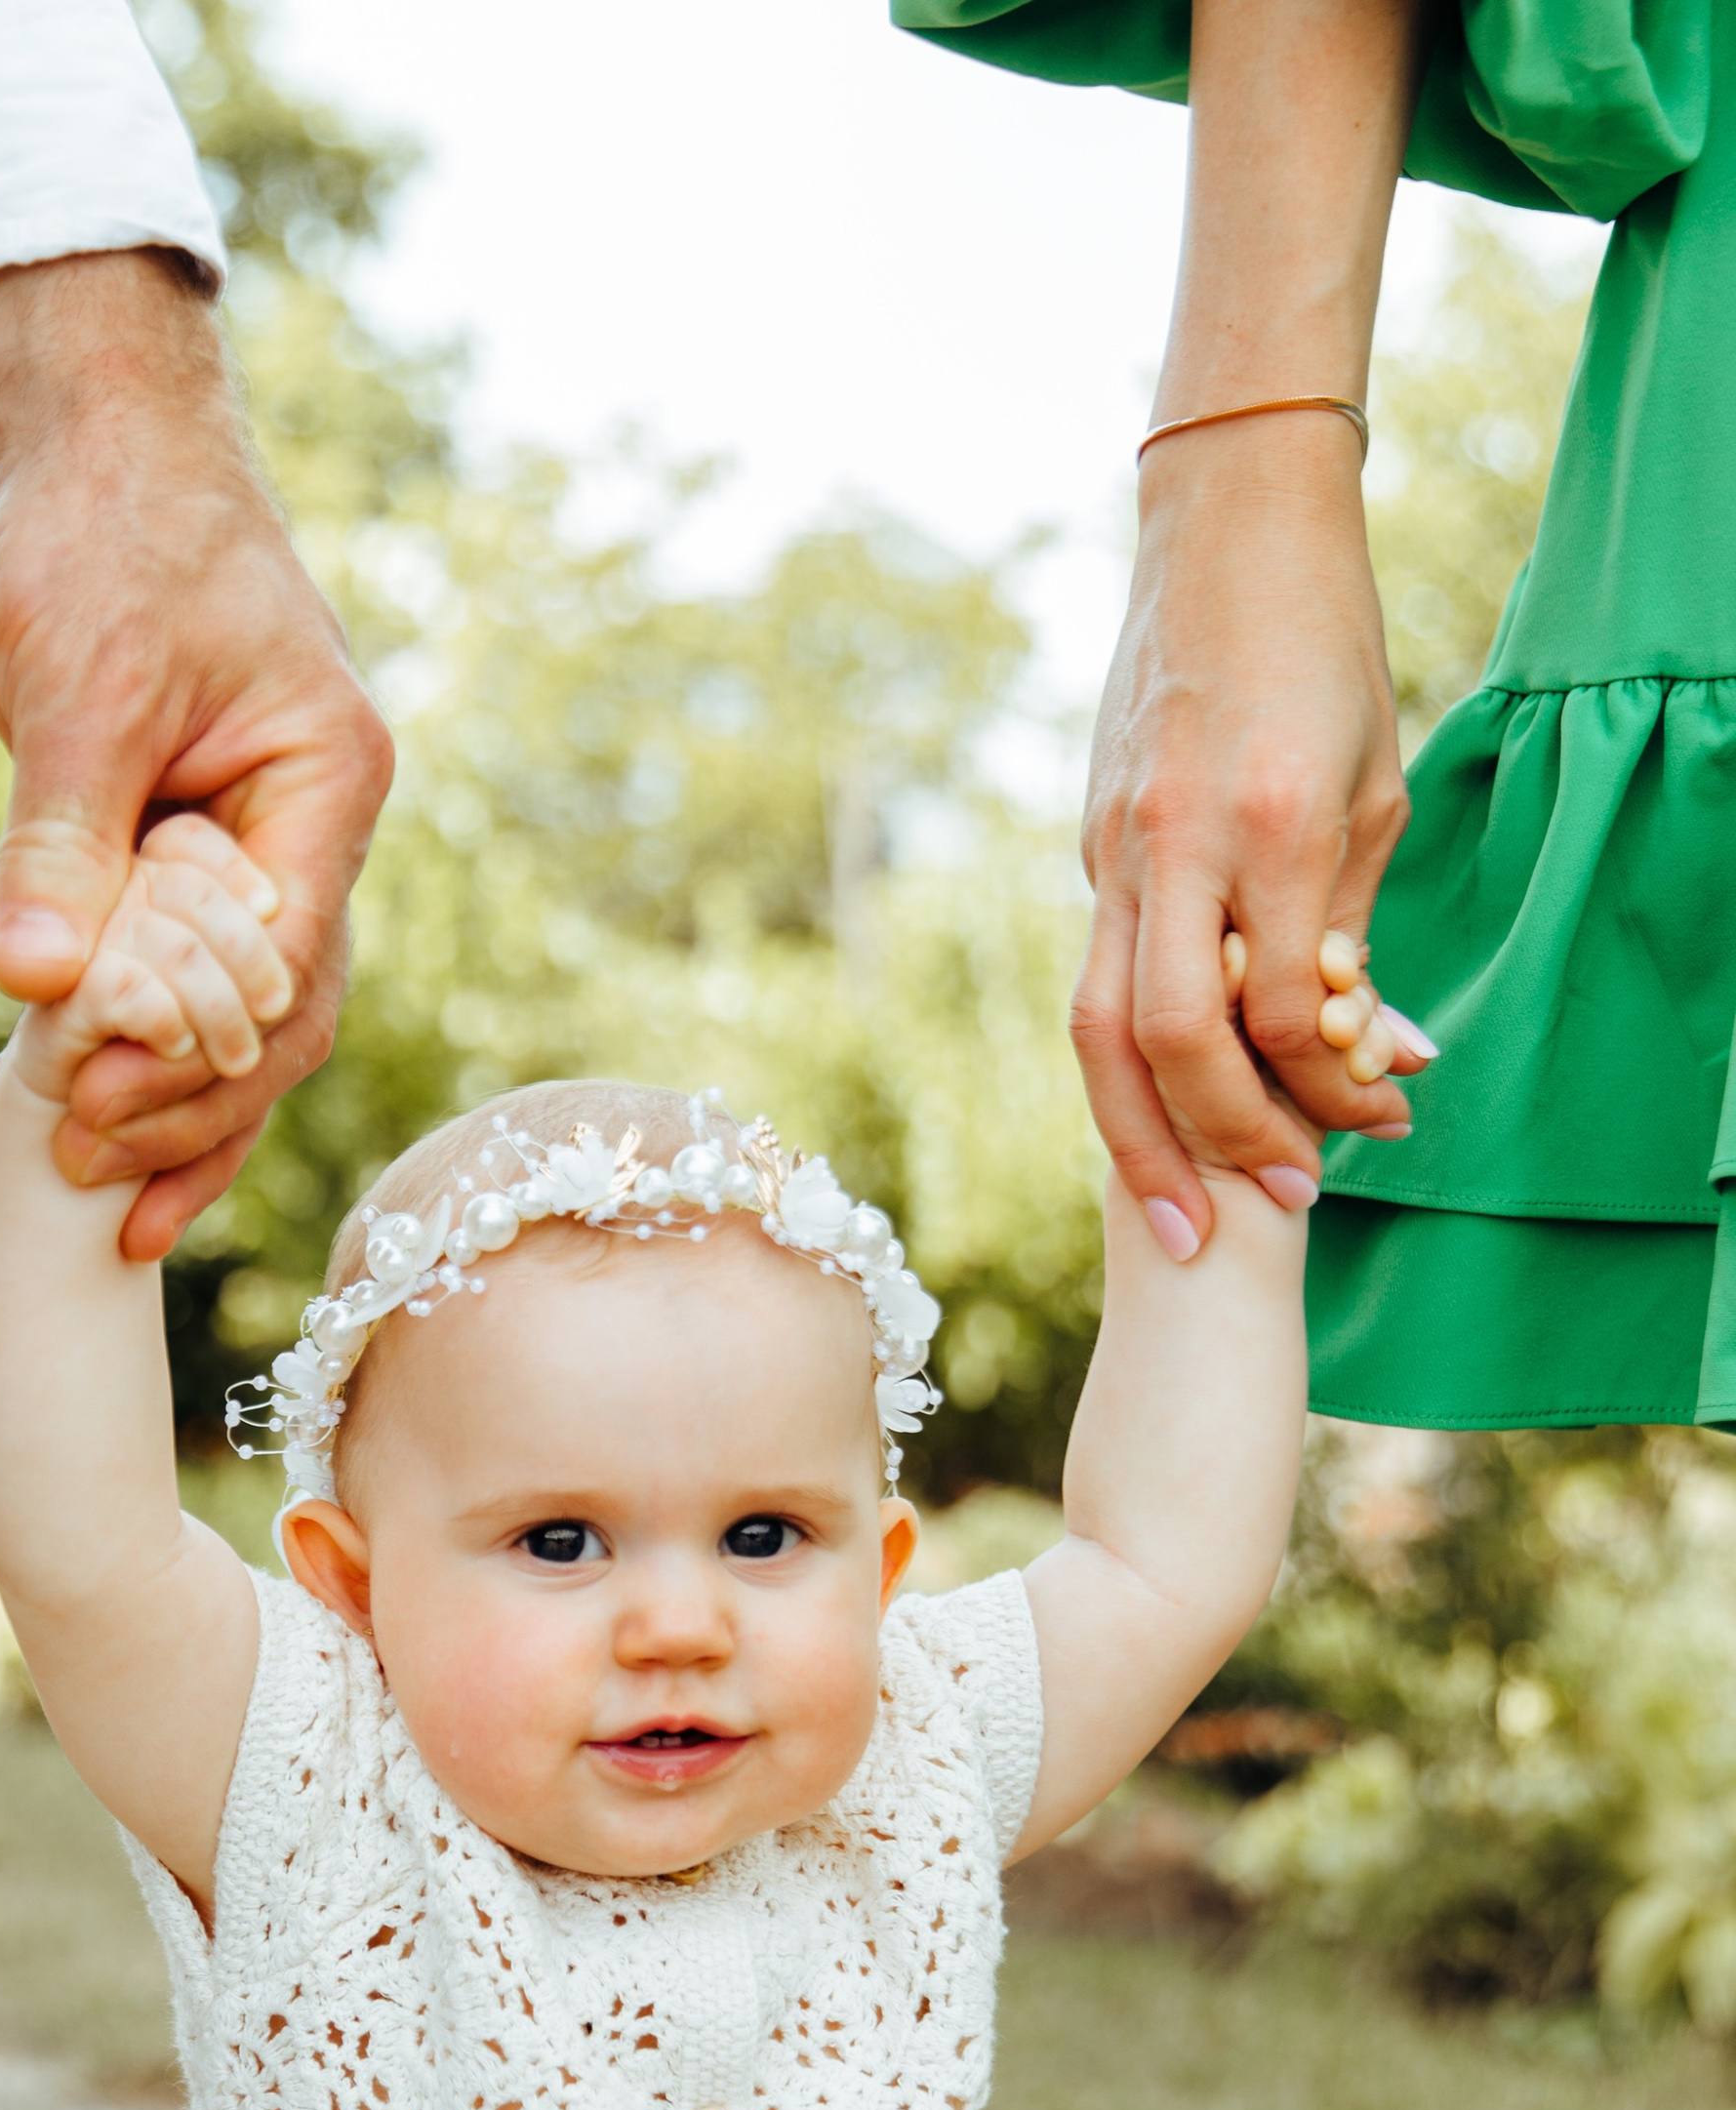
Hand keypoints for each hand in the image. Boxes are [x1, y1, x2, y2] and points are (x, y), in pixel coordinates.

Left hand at [0, 250, 392, 1261]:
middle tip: (88, 1181)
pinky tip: (36, 1109)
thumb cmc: (106, 529)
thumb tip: (35, 986)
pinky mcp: (175, 854)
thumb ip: (63, 840)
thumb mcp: (83, 689)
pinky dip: (109, 1044)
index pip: (287, 965)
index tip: (101, 1111)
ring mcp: (245, 852)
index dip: (203, 1058)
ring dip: (156, 1107)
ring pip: (224, 1020)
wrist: (85, 434)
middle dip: (186, 1110)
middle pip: (273, 1023)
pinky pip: (160, 978)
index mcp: (322, 790)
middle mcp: (302, 836)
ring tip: (79, 1197)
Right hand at [1076, 421, 1434, 1254]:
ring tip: (1183, 1218)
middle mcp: (1175, 841)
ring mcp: (1115, 848)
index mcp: (1269, 819)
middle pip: (1166, 1041)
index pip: (1279, 1008)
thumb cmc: (1323, 650)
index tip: (1378, 1127)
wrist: (1225, 530)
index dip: (1327, 1091)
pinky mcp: (1091, 850)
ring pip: (1098, 1032)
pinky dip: (1132, 1069)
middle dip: (1220, 1143)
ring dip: (1139, 1141)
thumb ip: (1355, 933)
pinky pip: (1099, 985)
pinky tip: (1171, 1114)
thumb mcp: (1374, 787)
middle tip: (1280, 1206)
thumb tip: (1377, 1062)